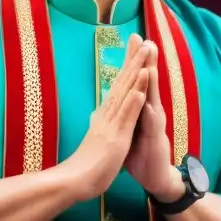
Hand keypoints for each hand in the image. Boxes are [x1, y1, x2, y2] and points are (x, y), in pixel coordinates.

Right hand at [65, 34, 149, 202]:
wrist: (74, 182)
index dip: (127, 68)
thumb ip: (99, 126)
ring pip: (125, 92)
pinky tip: (142, 82)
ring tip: (145, 51)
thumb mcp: (96, 140)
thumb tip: (96, 115)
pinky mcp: (116, 136)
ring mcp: (111, 123)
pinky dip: (135, 96)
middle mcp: (107, 114)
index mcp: (105, 116)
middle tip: (142, 39)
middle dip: (133, 60)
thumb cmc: (86, 165)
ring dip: (136, 71)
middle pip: (121, 82)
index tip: (135, 50)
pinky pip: (127, 113)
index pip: (118, 87)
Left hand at [125, 44, 183, 202]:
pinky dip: (151, 111)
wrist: (155, 178)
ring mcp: (155, 125)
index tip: (133, 40)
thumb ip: (124, 113)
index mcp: (141, 109)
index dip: (134, 61)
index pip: (137, 80)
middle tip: (146, 40)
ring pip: (153, 98)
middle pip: (148, 83)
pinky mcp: (156, 139)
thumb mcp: (128, 130)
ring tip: (151, 61)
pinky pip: (153, 123)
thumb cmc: (141, 154)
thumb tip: (112, 101)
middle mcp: (150, 112)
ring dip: (153, 79)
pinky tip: (150, 101)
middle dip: (146, 61)